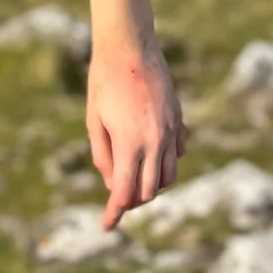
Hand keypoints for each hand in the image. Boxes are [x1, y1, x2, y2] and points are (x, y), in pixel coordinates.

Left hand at [87, 33, 183, 227]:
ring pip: (168, 176)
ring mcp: (170, 131)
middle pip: (149, 190)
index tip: (106, 226)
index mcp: (129, 143)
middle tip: (118, 200)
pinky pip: (177, 154)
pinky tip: (151, 157)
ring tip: (134, 180)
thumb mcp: (94, 122)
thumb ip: (103, 156)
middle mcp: (155, 141)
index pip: (125, 192)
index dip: (114, 213)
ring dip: (152, 185)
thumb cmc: (104, 82)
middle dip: (133, 201)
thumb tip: (113, 184)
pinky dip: (165, 163)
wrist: (130, 47)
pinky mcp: (178, 120)